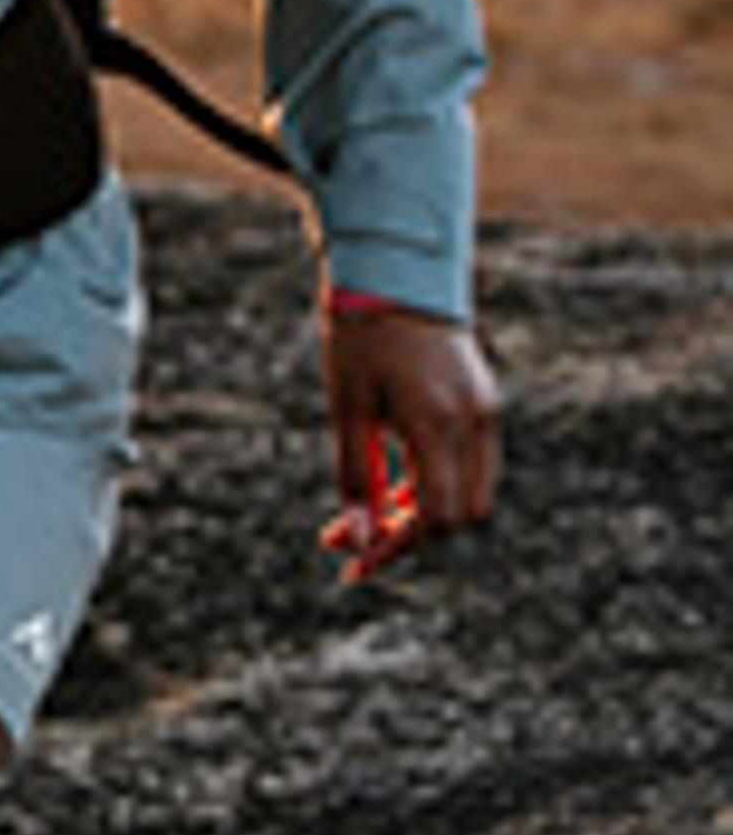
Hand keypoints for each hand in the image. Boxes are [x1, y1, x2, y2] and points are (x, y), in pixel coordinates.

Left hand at [317, 294, 501, 582]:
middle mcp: (475, 422)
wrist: (398, 271)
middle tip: (350, 541)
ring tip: (361, 514)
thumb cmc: (361, 336)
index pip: (433, 516)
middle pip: (458, 515)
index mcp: (439, 423)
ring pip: (468, 493)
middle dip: (407, 537)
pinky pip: (469, 464)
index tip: (352, 563)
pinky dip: (433, 484)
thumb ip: (354, 475)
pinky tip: (388, 484)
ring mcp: (487, 412)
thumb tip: (356, 538)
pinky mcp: (485, 403)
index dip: (394, 547)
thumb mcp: (347, 408)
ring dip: (419, 512)